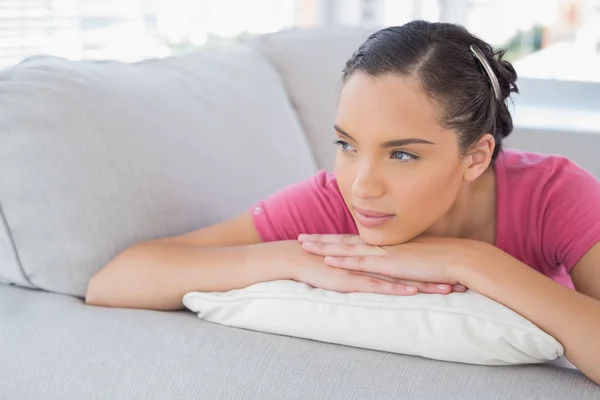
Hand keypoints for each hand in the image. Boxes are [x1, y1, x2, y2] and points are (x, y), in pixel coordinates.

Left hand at [298, 234, 470, 293]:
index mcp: (387, 246)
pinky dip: (342, 261)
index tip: (319, 238)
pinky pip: (361, 262)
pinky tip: (327, 260)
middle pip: (344, 242)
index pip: (355, 242)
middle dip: (321, 240)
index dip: (336, 240)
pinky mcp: (389, 264)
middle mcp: (381, 246)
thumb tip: (397, 269)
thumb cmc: (442, 261)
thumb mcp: (416, 261)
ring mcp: (383, 253)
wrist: (460, 259)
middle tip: (300, 238)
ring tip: (303, 245)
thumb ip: (403, 264)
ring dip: (324, 247)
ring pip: (346, 249)